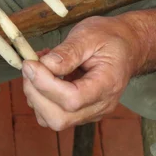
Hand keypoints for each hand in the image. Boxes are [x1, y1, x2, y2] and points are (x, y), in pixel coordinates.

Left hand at [22, 16, 142, 130]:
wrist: (127, 47)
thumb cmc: (110, 38)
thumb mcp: (89, 35)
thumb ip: (68, 51)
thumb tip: (44, 65)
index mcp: (107, 85)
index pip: (72, 99)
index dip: (46, 84)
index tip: (31, 64)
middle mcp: (100, 106)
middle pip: (60, 118)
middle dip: (36, 94)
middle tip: (29, 67)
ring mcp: (91, 113)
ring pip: (53, 120)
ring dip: (35, 97)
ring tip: (37, 68)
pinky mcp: (80, 112)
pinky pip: (53, 115)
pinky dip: (40, 99)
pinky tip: (43, 77)